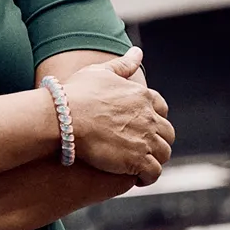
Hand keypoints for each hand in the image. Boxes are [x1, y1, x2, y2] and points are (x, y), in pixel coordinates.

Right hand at [58, 48, 173, 183]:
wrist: (63, 118)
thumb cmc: (75, 93)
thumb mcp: (99, 72)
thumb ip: (122, 64)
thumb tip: (138, 51)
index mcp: (142, 96)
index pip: (161, 109)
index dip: (153, 118)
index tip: (141, 125)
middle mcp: (149, 117)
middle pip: (166, 133)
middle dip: (157, 140)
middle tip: (139, 147)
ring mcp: (145, 139)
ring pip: (163, 153)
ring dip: (153, 159)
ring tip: (138, 165)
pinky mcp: (138, 160)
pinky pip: (154, 173)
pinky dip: (148, 177)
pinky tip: (136, 178)